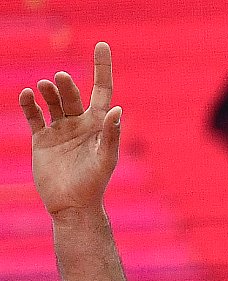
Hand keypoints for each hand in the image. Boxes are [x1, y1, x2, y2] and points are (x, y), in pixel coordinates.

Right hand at [20, 42, 121, 217]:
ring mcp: (60, 129)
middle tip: (60, 79)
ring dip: (48, 91)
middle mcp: (80, 123)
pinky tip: (27, 95)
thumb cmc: (94, 184)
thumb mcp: (105, 159)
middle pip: (72, 94)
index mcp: (99, 125)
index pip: (102, 90)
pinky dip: (29, 104)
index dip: (102, 68)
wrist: (72, 205)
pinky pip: (34, 115)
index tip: (101, 45)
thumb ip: (111, 135)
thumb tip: (118, 109)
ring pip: (52, 101)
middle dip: (66, 85)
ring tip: (44, 86)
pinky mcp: (42, 139)